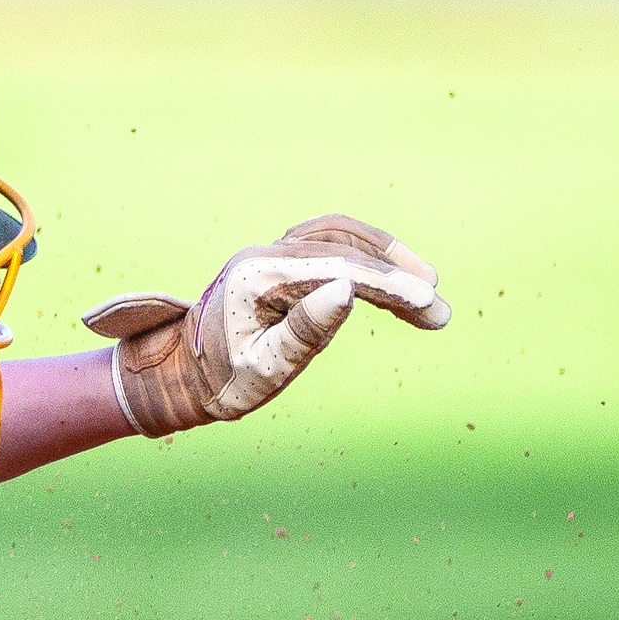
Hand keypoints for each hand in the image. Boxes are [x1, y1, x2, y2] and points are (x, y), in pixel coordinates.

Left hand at [80, 213, 449, 434]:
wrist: (178, 376)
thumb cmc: (217, 383)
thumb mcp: (262, 371)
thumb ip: (304, 333)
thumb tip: (347, 291)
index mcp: (256, 280)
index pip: (337, 271)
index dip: (388, 287)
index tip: (430, 305)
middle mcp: (262, 257)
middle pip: (344, 251)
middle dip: (398, 279)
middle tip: (440, 313)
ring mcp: (268, 254)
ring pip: (339, 236)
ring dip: (386, 257)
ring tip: (427, 287)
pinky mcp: (277, 261)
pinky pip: (328, 242)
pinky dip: (365, 253)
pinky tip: (392, 276)